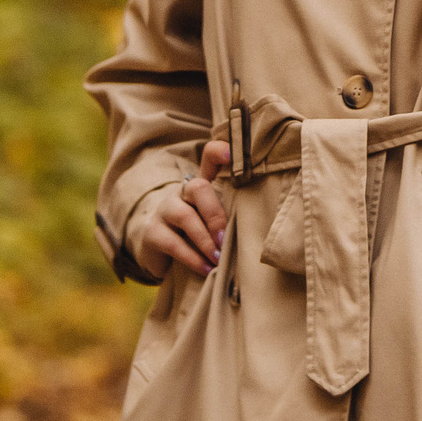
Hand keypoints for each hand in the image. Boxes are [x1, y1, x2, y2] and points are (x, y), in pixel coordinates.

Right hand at [139, 139, 233, 278]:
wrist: (159, 250)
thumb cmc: (200, 232)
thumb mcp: (217, 221)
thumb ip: (236, 214)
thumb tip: (268, 224)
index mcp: (202, 184)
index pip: (209, 157)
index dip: (219, 151)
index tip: (231, 153)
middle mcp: (182, 192)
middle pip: (198, 186)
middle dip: (216, 213)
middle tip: (226, 237)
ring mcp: (165, 210)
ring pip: (185, 216)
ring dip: (205, 240)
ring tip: (219, 258)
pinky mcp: (152, 233)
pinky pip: (173, 243)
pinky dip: (192, 258)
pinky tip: (206, 269)